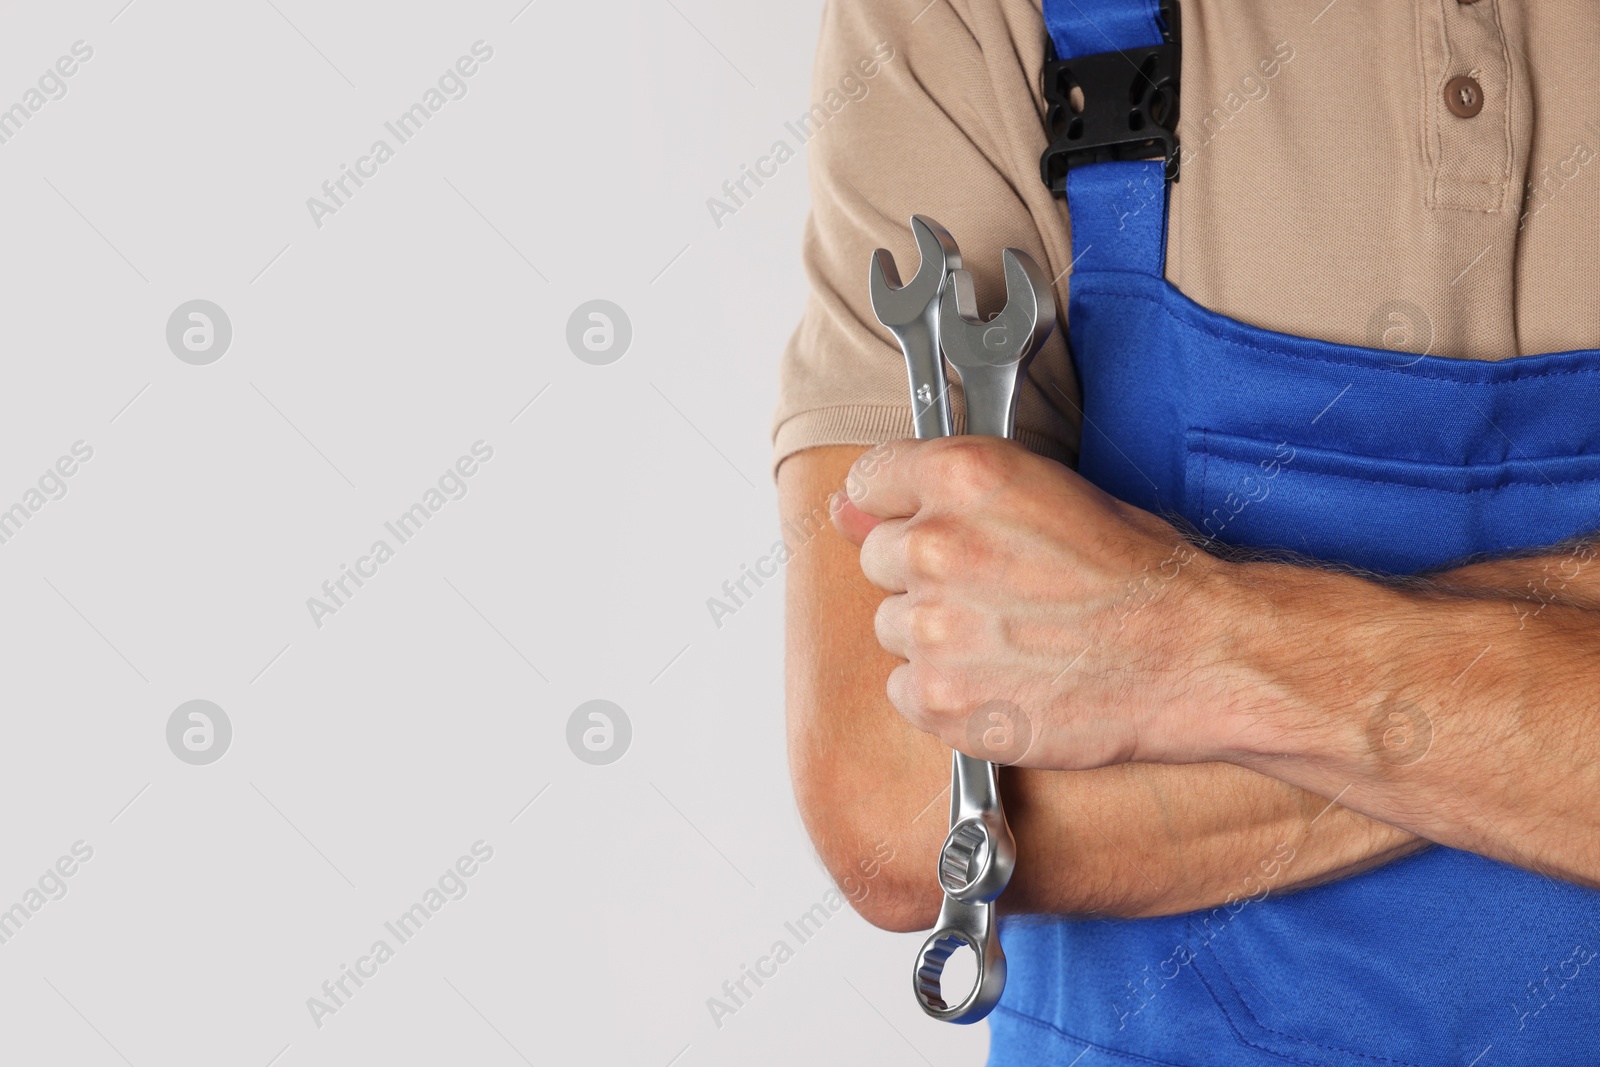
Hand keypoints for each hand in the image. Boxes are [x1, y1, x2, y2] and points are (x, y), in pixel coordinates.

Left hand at [834, 436, 1241, 770]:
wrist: (1187, 653)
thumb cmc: (1133, 571)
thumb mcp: (1044, 490)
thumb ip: (936, 491)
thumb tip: (846, 505)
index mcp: (960, 475)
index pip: (870, 483)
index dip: (901, 508)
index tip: (929, 527)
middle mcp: (933, 546)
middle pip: (878, 559)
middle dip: (923, 576)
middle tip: (997, 591)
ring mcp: (931, 628)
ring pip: (892, 628)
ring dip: (937, 637)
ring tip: (1012, 639)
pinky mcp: (939, 699)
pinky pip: (905, 690)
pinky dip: (944, 693)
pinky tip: (1004, 681)